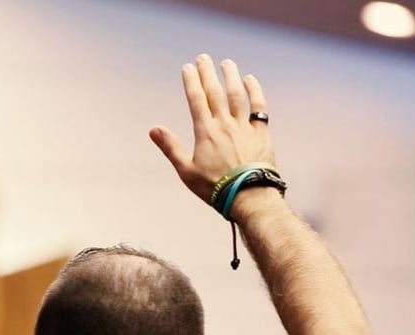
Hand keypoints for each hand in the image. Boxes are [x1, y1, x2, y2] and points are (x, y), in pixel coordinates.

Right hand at [150, 54, 274, 204]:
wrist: (249, 196)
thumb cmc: (215, 187)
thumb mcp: (186, 171)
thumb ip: (170, 147)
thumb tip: (153, 129)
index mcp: (205, 132)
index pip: (196, 99)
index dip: (191, 81)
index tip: (187, 67)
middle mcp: (224, 124)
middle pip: (215, 92)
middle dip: (207, 73)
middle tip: (203, 58)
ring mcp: (244, 127)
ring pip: (237, 94)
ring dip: (231, 76)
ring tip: (226, 63)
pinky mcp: (261, 133)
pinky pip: (258, 107)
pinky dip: (254, 91)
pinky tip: (250, 80)